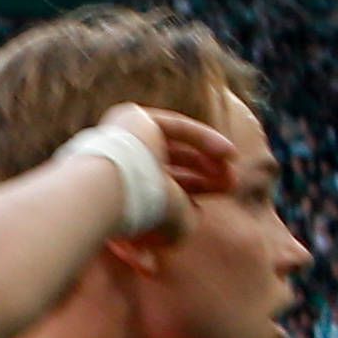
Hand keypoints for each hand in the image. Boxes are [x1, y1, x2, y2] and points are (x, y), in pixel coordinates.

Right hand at [101, 101, 239, 236]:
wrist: (105, 188)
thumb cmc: (132, 211)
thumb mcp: (164, 219)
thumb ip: (180, 217)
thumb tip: (195, 214)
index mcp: (113, 188)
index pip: (154, 188)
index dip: (185, 195)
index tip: (206, 205)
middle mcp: (112, 161)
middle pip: (164, 165)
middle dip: (199, 178)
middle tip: (228, 188)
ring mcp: (119, 136)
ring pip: (172, 146)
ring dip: (205, 160)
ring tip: (231, 176)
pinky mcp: (131, 117)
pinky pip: (176, 127)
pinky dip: (204, 139)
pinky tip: (229, 154)